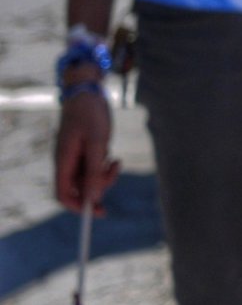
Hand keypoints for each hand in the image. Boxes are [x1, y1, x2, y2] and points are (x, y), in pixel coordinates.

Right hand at [53, 89, 119, 214]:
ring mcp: (76, 158)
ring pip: (89, 180)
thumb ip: (95, 171)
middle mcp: (67, 163)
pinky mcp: (85, 153)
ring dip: (104, 177)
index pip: (63, 195)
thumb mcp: (97, 143)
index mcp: (63, 162)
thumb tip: (94, 198)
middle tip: (115, 171)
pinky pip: (94, 169)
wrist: (89, 93)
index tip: (98, 211)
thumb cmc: (90, 114)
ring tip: (116, 161)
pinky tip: (113, 157)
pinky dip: (105, 168)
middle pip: (79, 189)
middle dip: (98, 188)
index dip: (78, 206)